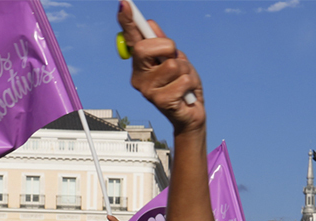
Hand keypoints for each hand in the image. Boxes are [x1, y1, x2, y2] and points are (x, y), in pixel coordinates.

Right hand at [117, 1, 204, 132]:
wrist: (191, 114)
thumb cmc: (183, 87)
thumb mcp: (176, 60)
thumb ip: (163, 44)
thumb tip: (149, 24)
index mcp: (141, 63)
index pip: (131, 38)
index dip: (127, 21)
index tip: (124, 4)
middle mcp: (139, 76)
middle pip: (145, 48)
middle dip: (167, 48)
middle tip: (174, 59)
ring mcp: (147, 90)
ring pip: (171, 64)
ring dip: (185, 71)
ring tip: (183, 83)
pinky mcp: (160, 101)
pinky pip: (182, 80)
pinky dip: (190, 84)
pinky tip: (185, 94)